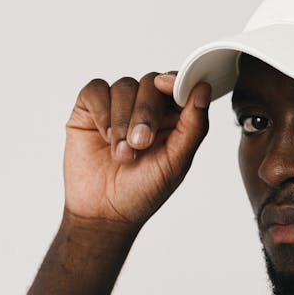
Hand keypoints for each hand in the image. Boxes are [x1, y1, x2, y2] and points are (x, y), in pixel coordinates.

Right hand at [63, 71, 210, 229]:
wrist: (104, 212)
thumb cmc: (143, 191)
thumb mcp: (176, 162)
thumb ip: (193, 125)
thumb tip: (203, 89)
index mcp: (172, 119)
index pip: (178, 86)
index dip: (175, 82)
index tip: (166, 87)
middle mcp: (146, 108)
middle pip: (151, 82)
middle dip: (146, 111)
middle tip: (141, 143)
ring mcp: (118, 106)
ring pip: (124, 86)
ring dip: (122, 120)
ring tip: (122, 154)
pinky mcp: (90, 109)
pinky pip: (96, 90)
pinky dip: (102, 111)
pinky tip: (104, 136)